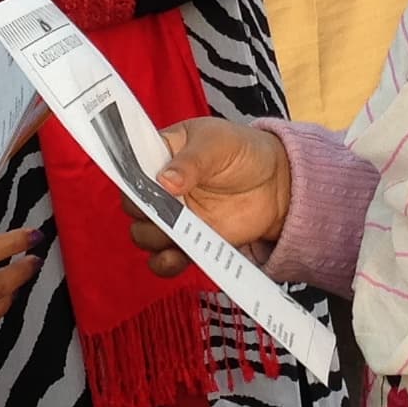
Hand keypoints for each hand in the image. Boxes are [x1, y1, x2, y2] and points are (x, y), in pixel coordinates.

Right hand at [124, 118, 292, 276]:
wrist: (277, 183)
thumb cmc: (243, 151)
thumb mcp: (217, 144)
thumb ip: (191, 161)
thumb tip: (166, 180)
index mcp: (162, 154)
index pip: (131, 167)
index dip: (130, 178)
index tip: (140, 185)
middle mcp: (162, 188)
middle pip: (134, 205)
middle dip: (142, 211)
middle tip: (161, 209)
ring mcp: (175, 216)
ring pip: (145, 234)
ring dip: (154, 237)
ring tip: (174, 232)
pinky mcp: (191, 240)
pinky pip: (166, 258)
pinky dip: (165, 263)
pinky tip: (175, 257)